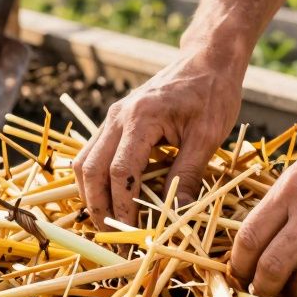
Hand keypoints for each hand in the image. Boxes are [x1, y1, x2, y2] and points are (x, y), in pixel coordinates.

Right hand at [73, 49, 243, 227]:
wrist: (206, 60)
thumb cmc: (212, 93)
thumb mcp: (207, 136)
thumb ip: (188, 175)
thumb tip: (177, 215)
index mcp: (141, 118)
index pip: (119, 171)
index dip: (122, 206)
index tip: (132, 233)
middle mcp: (117, 117)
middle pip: (90, 169)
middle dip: (98, 206)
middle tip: (112, 236)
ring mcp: (112, 118)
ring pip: (84, 162)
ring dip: (91, 195)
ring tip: (108, 222)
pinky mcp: (115, 122)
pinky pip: (94, 154)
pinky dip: (96, 180)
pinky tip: (111, 198)